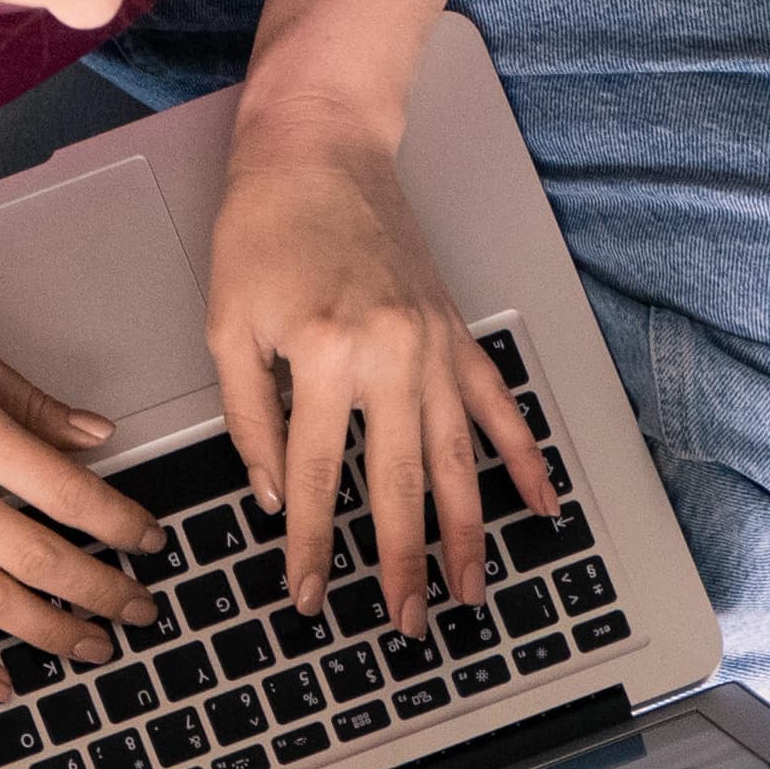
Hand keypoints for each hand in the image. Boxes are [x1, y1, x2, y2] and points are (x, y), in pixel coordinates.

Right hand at [0, 266, 146, 693]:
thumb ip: (27, 400)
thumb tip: (91, 436)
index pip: (71, 494)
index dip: (122, 527)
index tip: (150, 544)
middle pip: (43, 560)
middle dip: (105, 592)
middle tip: (141, 608)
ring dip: (54, 633)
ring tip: (95, 646)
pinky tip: (0, 682)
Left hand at [208, 114, 553, 626]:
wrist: (320, 144)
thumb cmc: (265, 223)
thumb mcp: (227, 323)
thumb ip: (249, 418)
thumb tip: (276, 496)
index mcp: (325, 353)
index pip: (319, 477)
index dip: (313, 547)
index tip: (309, 596)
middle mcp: (391, 355)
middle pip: (401, 485)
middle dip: (402, 564)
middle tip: (405, 624)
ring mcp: (434, 346)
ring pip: (460, 461)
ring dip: (468, 534)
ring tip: (469, 592)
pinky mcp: (456, 333)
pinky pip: (499, 407)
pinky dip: (524, 459)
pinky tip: (542, 506)